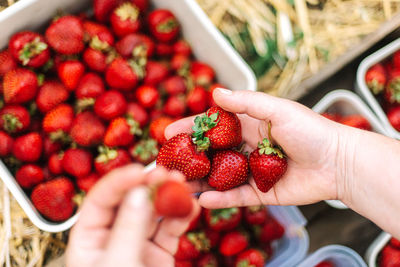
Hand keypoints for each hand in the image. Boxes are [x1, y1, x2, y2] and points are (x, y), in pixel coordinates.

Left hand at [66, 164, 198, 266]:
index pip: (101, 200)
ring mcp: (137, 243)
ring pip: (153, 213)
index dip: (120, 181)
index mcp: (88, 238)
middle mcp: (111, 236)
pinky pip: (170, 229)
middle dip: (149, 185)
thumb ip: (129, 229)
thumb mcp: (119, 264)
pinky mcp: (158, 252)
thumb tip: (140, 193)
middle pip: (130, 201)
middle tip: (169, 172)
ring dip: (169, 197)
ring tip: (185, 185)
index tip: (141, 171)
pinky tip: (193, 206)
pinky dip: (182, 216)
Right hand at [165, 88, 349, 208]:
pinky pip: (236, 196)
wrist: (339, 161)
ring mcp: (252, 171)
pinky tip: (203, 199)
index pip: (212, 127)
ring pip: (220, 177)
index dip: (189, 128)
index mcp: (249, 126)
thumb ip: (246, 102)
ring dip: (199, 181)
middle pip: (211, 154)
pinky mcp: (262, 193)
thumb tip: (215, 91)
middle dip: (188, 158)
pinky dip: (220, 198)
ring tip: (178, 185)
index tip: (167, 132)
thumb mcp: (278, 109)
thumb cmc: (311, 130)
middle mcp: (246, 148)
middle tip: (165, 164)